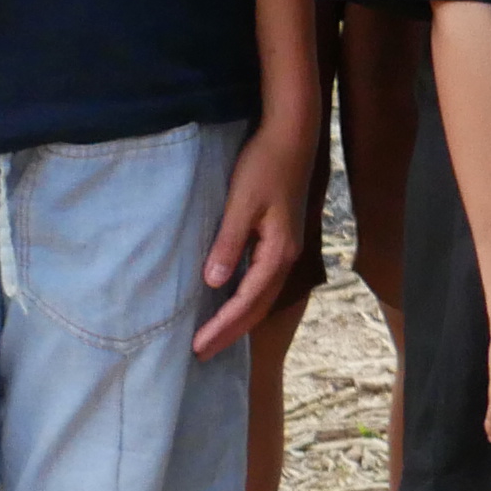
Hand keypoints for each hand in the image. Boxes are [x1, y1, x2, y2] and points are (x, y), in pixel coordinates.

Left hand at [192, 110, 315, 356]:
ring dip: (239, 320)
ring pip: (263, 297)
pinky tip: (231, 304)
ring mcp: (287, 249)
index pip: (247, 300)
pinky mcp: (281, 240)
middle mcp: (287, 256)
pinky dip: (246, 300)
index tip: (198, 345)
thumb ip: (228, 244)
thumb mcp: (242, 203)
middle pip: (259, 307)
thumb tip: (213, 283)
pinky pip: (262, 282)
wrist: (292, 137)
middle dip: (231, 332)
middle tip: (201, 353)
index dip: (223, 325)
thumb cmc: (265, 165)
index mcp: (278, 251)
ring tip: (214, 337)